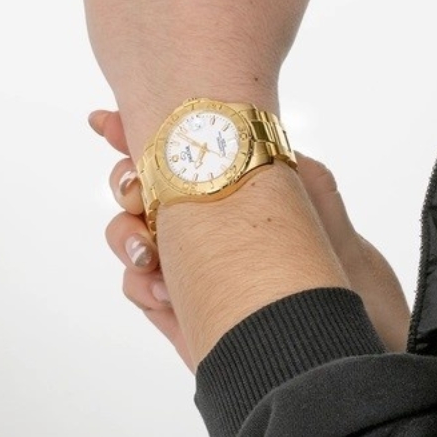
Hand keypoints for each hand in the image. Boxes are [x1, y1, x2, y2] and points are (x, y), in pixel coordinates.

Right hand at [90, 110, 410, 361]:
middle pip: (131, 190)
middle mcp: (193, 217)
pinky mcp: (175, 303)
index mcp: (217, 183)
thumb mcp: (310, 184)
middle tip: (139, 192)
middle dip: (124, 183)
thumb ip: (268, 151)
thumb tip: (230, 121)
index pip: (166, 153)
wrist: (331, 315)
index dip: (127, 134)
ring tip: (151, 251)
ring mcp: (181, 260)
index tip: (104, 122)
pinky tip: (165, 288)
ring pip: (126, 238)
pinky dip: (140, 283)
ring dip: (127, 236)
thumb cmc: (327, 245)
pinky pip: (135, 287)